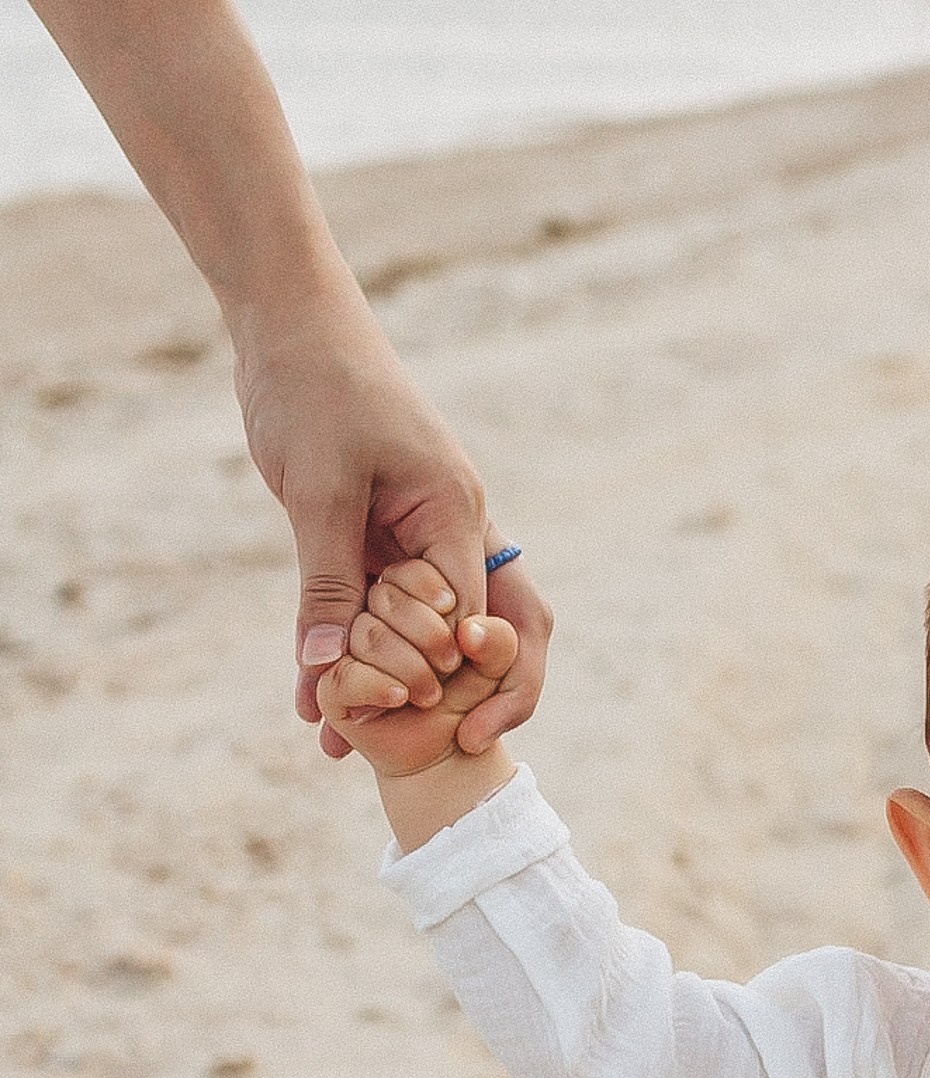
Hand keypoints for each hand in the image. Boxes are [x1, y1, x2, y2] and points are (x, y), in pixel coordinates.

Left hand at [234, 277, 550, 755]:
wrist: (289, 324)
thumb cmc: (315, 388)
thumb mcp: (315, 488)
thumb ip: (325, 580)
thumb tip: (327, 667)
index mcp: (457, 514)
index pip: (478, 619)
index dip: (457, 679)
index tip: (427, 727)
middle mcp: (452, 531)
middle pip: (492, 634)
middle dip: (465, 699)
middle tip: (433, 753)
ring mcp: (419, 534)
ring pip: (423, 630)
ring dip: (392, 687)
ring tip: (345, 747)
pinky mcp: (377, 534)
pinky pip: (373, 608)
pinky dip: (348, 651)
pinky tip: (308, 695)